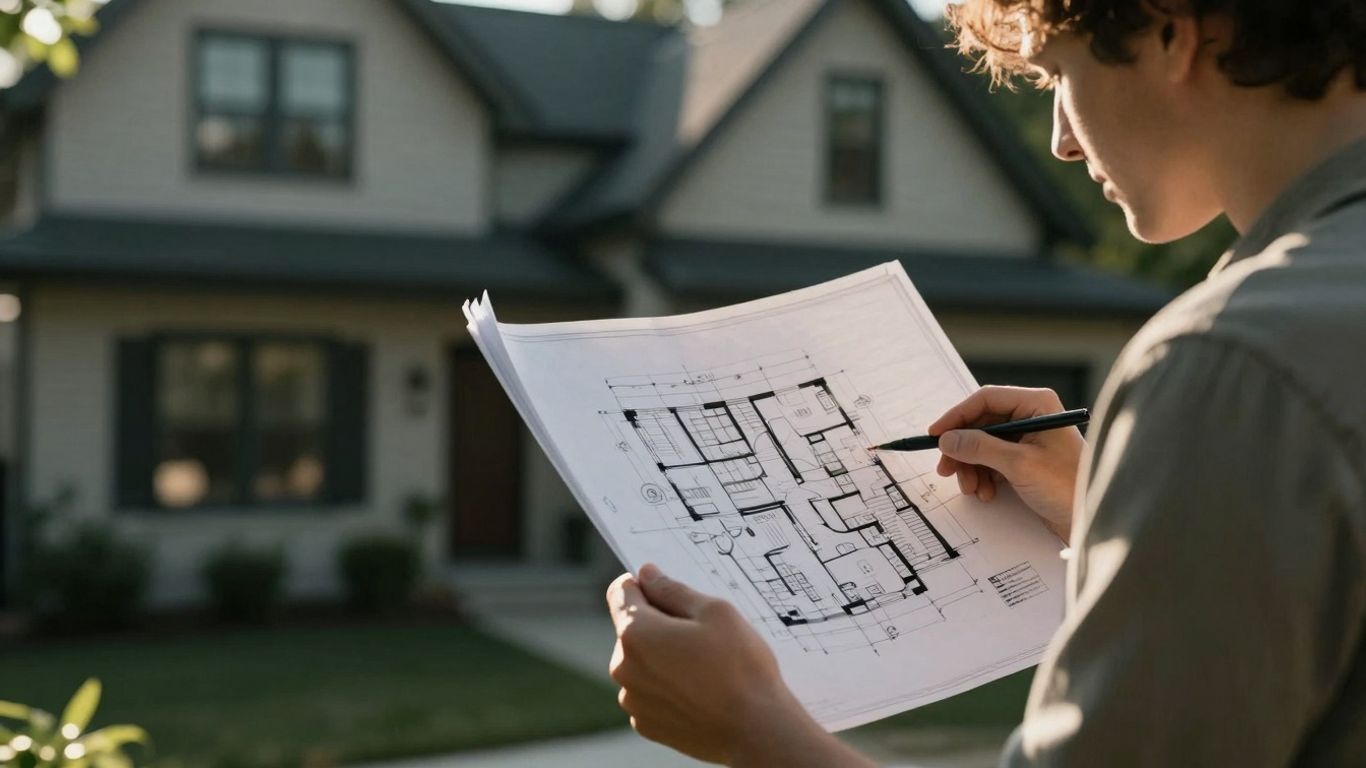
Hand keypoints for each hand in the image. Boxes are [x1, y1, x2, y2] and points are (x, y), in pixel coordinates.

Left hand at [606, 565, 873, 766]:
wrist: (757, 730)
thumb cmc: (741, 667)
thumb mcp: (715, 612)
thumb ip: (672, 589)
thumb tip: (646, 574)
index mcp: (635, 633)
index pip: (619, 593)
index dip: (644, 585)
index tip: (669, 593)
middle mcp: (623, 667)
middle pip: (631, 628)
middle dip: (658, 624)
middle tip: (700, 635)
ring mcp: (633, 700)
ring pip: (640, 662)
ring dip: (661, 657)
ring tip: (704, 666)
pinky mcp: (646, 724)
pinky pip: (649, 692)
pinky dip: (666, 686)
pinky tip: (698, 690)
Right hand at [928, 386, 1084, 540]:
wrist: (1092, 520)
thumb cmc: (1068, 486)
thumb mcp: (1019, 464)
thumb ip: (980, 448)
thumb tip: (947, 439)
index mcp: (1036, 405)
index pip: (985, 400)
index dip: (957, 416)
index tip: (936, 434)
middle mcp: (1032, 416)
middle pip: (981, 424)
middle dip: (963, 449)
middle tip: (946, 469)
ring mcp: (1028, 438)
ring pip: (983, 445)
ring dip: (972, 467)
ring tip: (972, 489)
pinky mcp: (1025, 460)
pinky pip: (992, 460)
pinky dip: (983, 476)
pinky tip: (986, 493)